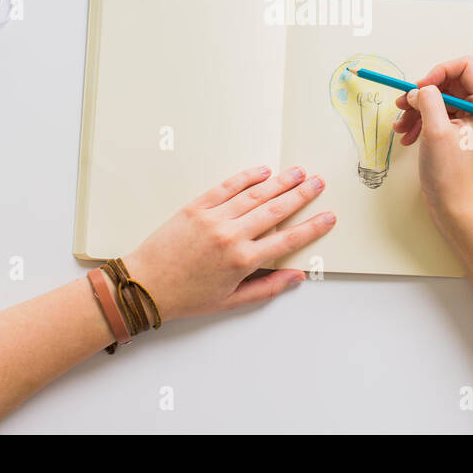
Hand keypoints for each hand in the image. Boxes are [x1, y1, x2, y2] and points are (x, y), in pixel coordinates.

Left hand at [123, 165, 335, 320]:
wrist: (144, 284)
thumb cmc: (186, 297)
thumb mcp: (230, 301)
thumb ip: (267, 287)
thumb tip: (296, 277)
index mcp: (242, 261)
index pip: (287, 239)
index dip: (312, 227)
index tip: (328, 217)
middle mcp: (231, 236)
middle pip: (276, 210)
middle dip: (301, 195)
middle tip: (318, 183)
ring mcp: (213, 218)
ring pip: (255, 195)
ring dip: (280, 182)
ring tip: (298, 172)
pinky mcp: (196, 207)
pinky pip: (226, 187)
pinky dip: (246, 178)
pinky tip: (262, 171)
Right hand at [391, 57, 472, 227]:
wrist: (452, 205)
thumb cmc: (450, 174)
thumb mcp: (436, 131)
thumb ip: (428, 100)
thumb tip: (418, 88)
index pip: (465, 66)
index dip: (438, 72)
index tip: (419, 88)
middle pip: (449, 82)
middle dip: (422, 93)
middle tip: (402, 105)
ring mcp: (471, 120)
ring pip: (439, 98)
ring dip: (417, 108)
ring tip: (401, 126)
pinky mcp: (459, 131)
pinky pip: (437, 113)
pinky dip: (420, 121)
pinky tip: (407, 136)